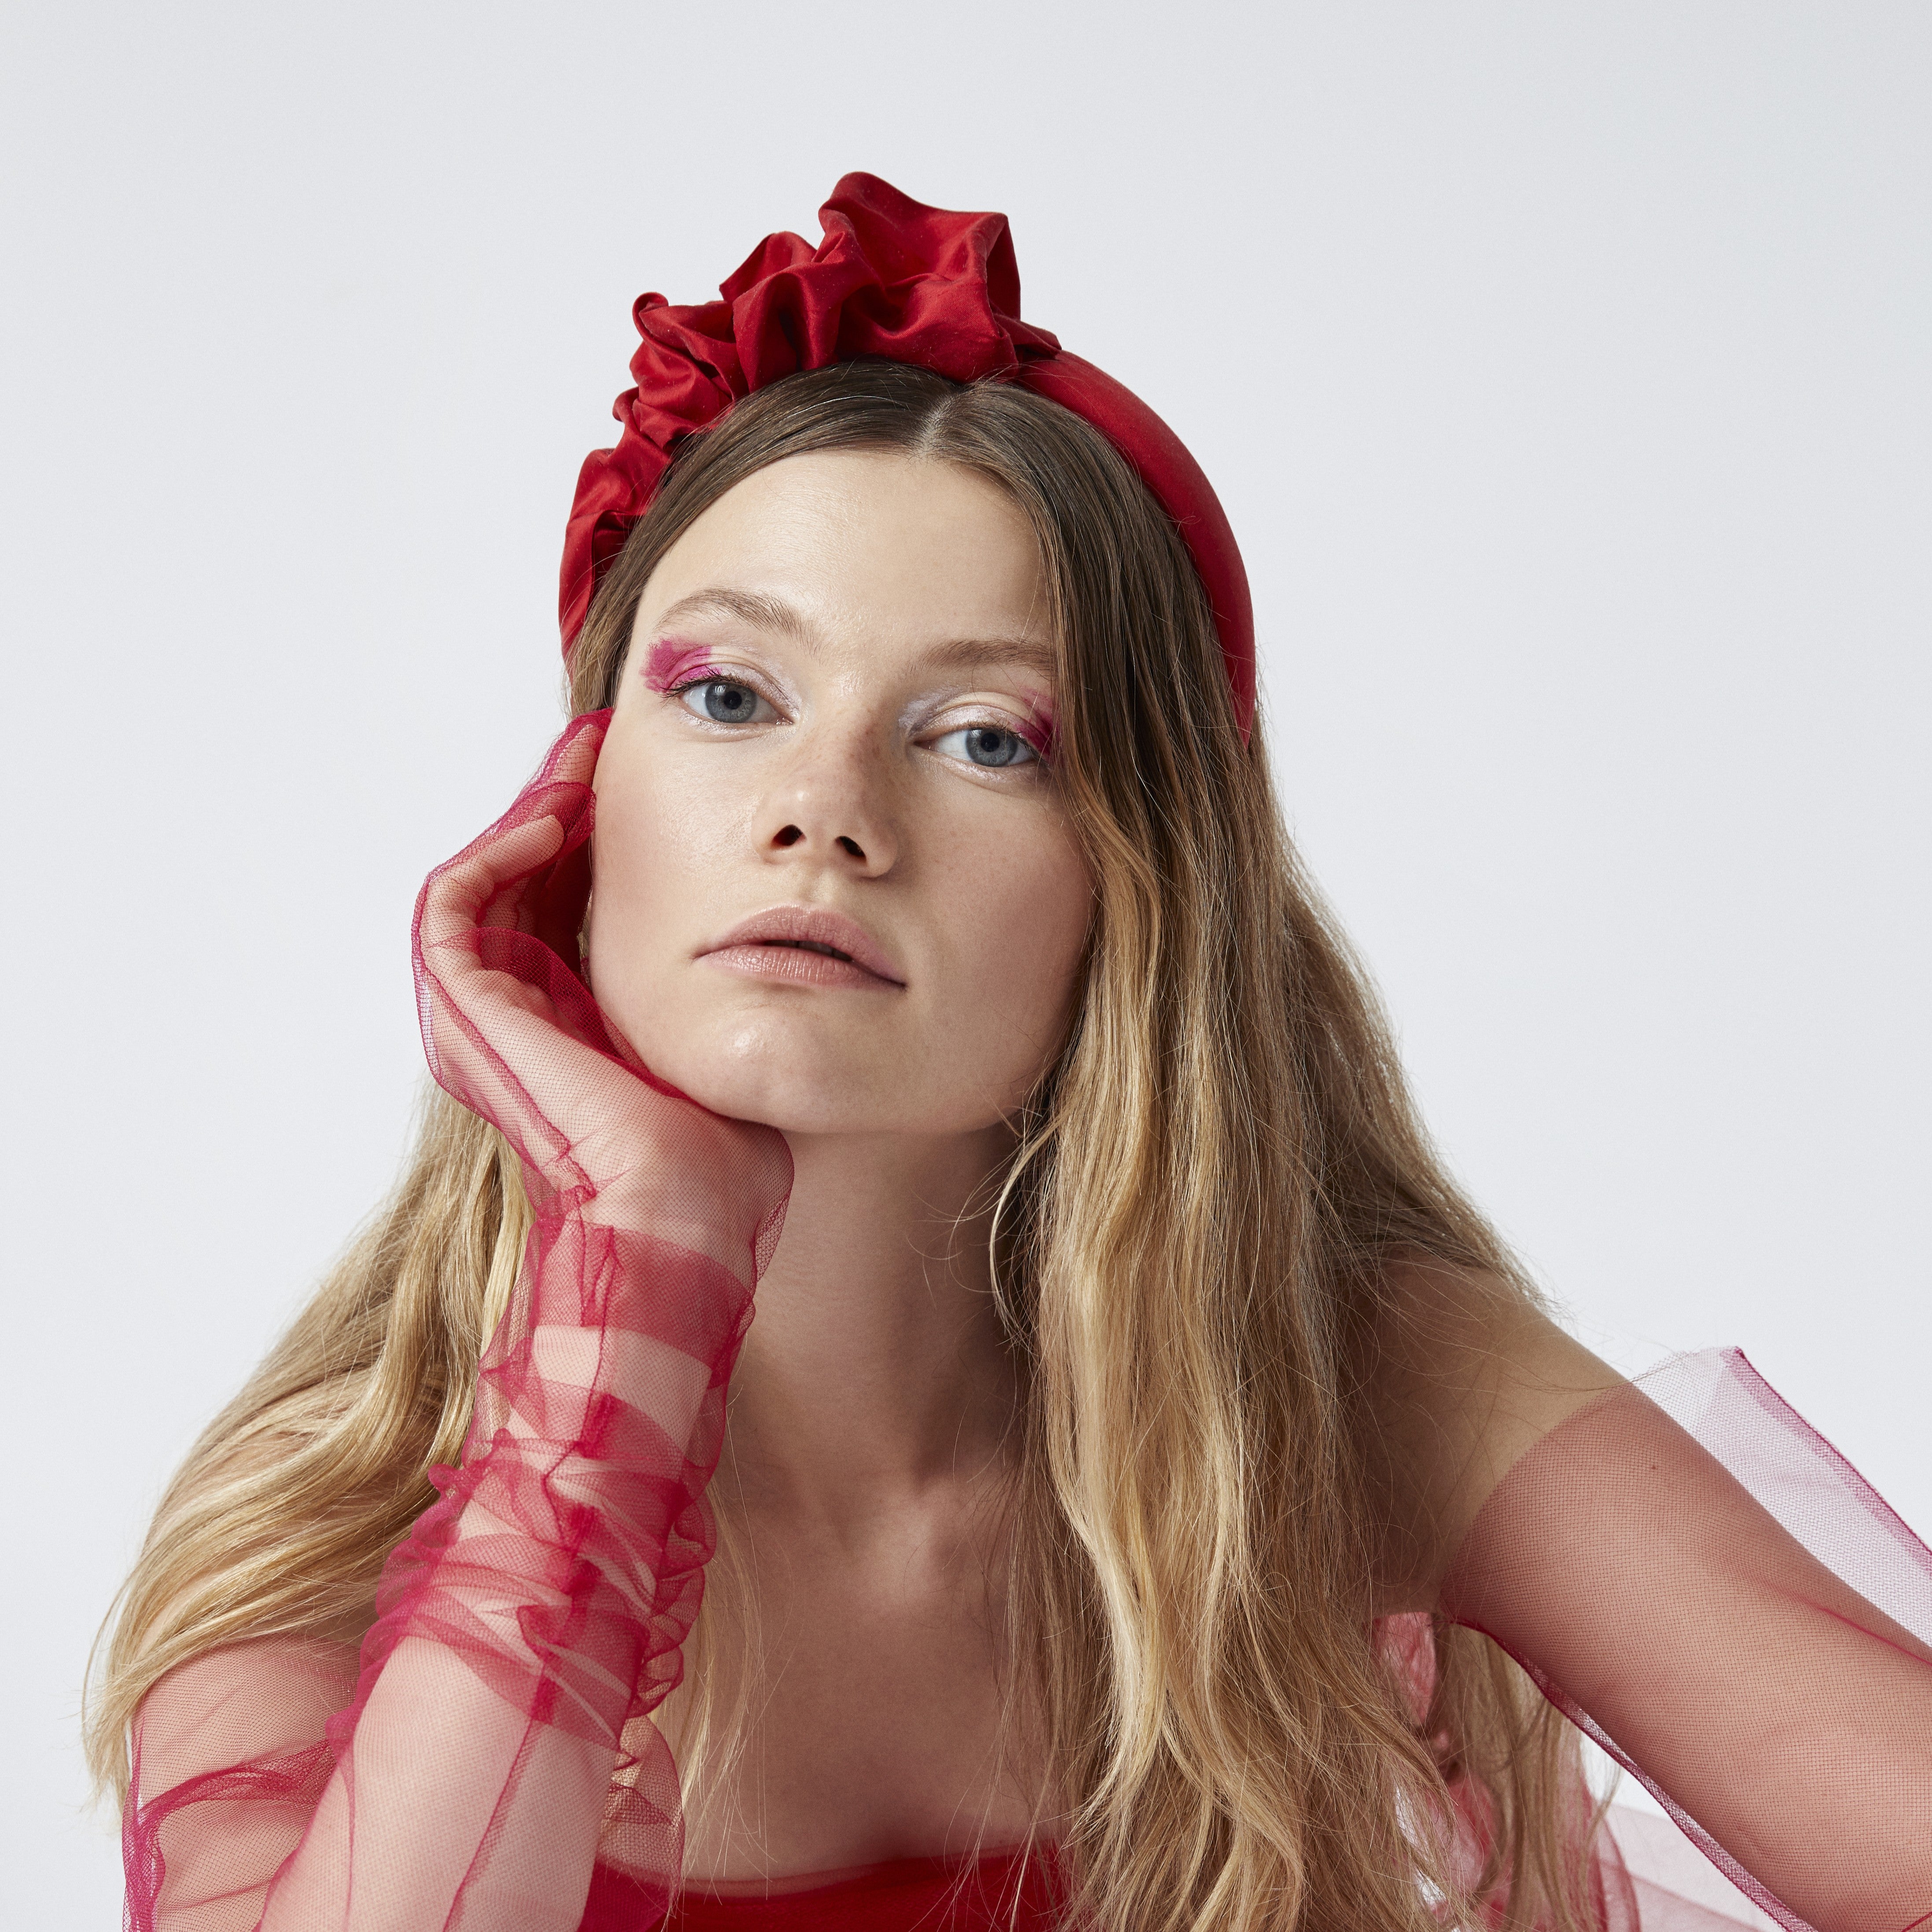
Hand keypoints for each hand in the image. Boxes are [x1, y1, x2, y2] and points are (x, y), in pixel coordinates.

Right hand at [412, 710, 789, 1270]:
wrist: (685, 1211)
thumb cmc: (719, 1154)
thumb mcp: (718, 1043)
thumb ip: (717, 990)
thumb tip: (765, 930)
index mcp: (565, 1031)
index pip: (557, 906)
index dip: (587, 839)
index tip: (630, 780)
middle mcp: (511, 1024)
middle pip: (517, 886)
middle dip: (555, 810)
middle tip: (598, 749)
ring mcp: (481, 1023)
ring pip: (482, 884)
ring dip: (524, 818)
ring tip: (579, 771)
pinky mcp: (467, 1016)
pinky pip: (451, 909)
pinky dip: (493, 854)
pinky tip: (554, 822)